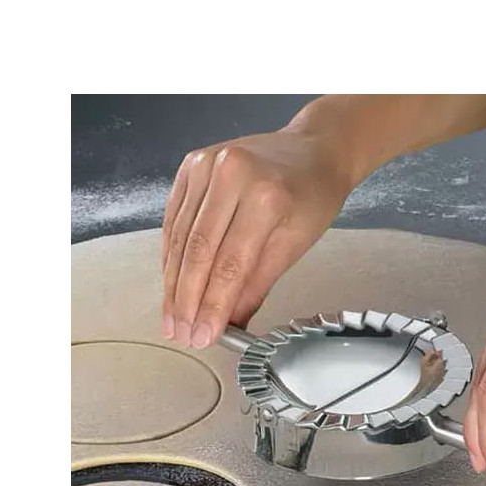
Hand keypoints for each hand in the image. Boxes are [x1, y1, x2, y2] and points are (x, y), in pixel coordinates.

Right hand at [161, 127, 351, 346]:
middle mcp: (231, 175)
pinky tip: (171, 284)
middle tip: (181, 334)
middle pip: (198, 251)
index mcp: (266, 196)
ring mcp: (206, 165)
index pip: (230, 263)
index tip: (203, 336)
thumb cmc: (312, 196)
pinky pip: (174, 218)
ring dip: (173, 283)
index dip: (212, 305)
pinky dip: (172, 255)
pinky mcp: (190, 164)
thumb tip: (230, 325)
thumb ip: (257, 286)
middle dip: (186, 300)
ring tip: (172, 319)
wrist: (313, 149)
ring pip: (180, 237)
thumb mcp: (295, 245)